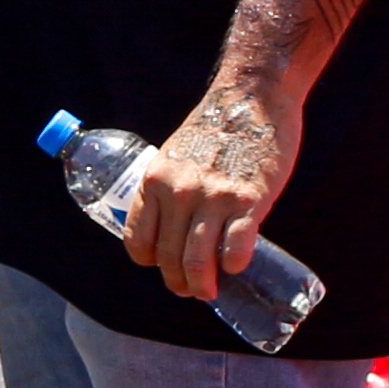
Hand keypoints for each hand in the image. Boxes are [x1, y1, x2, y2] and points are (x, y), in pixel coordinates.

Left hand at [122, 73, 299, 300]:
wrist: (250, 97)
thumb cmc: (213, 129)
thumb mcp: (174, 156)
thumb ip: (169, 189)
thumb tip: (173, 228)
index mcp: (154, 182)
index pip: (138, 241)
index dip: (150, 263)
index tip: (163, 267)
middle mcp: (178, 193)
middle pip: (169, 258)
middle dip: (179, 283)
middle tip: (192, 289)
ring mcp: (212, 198)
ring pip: (198, 262)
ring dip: (203, 285)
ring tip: (210, 290)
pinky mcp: (248, 200)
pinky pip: (235, 249)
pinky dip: (234, 265)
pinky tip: (236, 266)